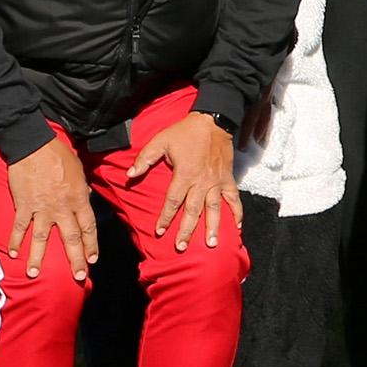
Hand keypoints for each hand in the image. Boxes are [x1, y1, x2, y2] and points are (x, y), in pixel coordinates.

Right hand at [6, 133, 97, 284]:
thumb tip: (86, 197)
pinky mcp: (24, 205)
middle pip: (71, 239)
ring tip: (34, 275)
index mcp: (78, 198)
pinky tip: (13, 254)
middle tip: (79, 278)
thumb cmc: (58, 154)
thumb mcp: (78, 169)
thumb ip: (82, 187)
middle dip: (75, 260)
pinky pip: (20, 227)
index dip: (91, 244)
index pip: (88, 227)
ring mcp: (42, 209)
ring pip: (42, 239)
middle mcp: (62, 208)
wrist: (33, 145)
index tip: (92, 260)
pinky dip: (15, 240)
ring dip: (38, 258)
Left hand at [126, 109, 237, 249]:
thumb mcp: (160, 141)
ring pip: (214, 208)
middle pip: (193, 210)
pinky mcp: (228, 178)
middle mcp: (202, 182)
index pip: (173, 201)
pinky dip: (236, 212)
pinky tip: (237, 227)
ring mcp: (217, 182)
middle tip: (182, 246)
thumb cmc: (184, 132)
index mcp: (185, 174)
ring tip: (212, 244)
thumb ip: (144, 159)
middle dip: (187, 230)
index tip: (160, 232)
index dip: (165, 217)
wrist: (212, 120)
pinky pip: (233, 198)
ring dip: (213, 227)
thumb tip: (129, 175)